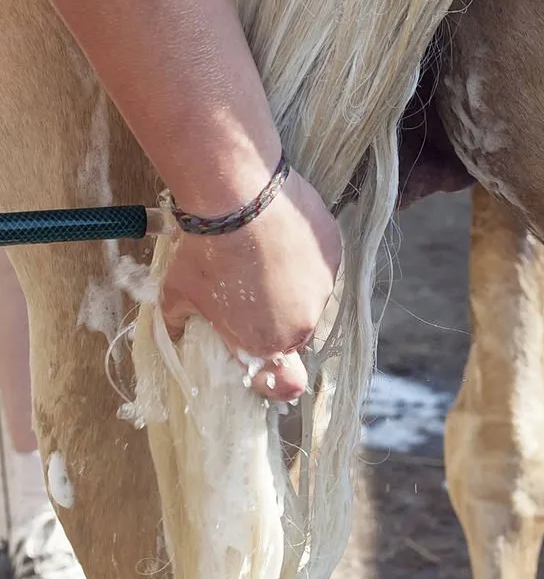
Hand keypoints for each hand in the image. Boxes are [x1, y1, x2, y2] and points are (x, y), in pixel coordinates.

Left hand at [161, 169, 341, 399]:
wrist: (239, 198)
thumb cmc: (205, 252)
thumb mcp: (176, 293)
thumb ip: (178, 322)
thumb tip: (175, 330)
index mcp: (265, 344)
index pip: (282, 380)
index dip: (271, 374)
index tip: (260, 359)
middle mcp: (301, 325)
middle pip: (292, 332)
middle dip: (274, 317)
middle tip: (249, 288)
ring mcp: (322, 289)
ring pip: (308, 297)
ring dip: (291, 285)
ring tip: (264, 255)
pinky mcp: (334, 256)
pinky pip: (320, 264)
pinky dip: (303, 255)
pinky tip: (280, 236)